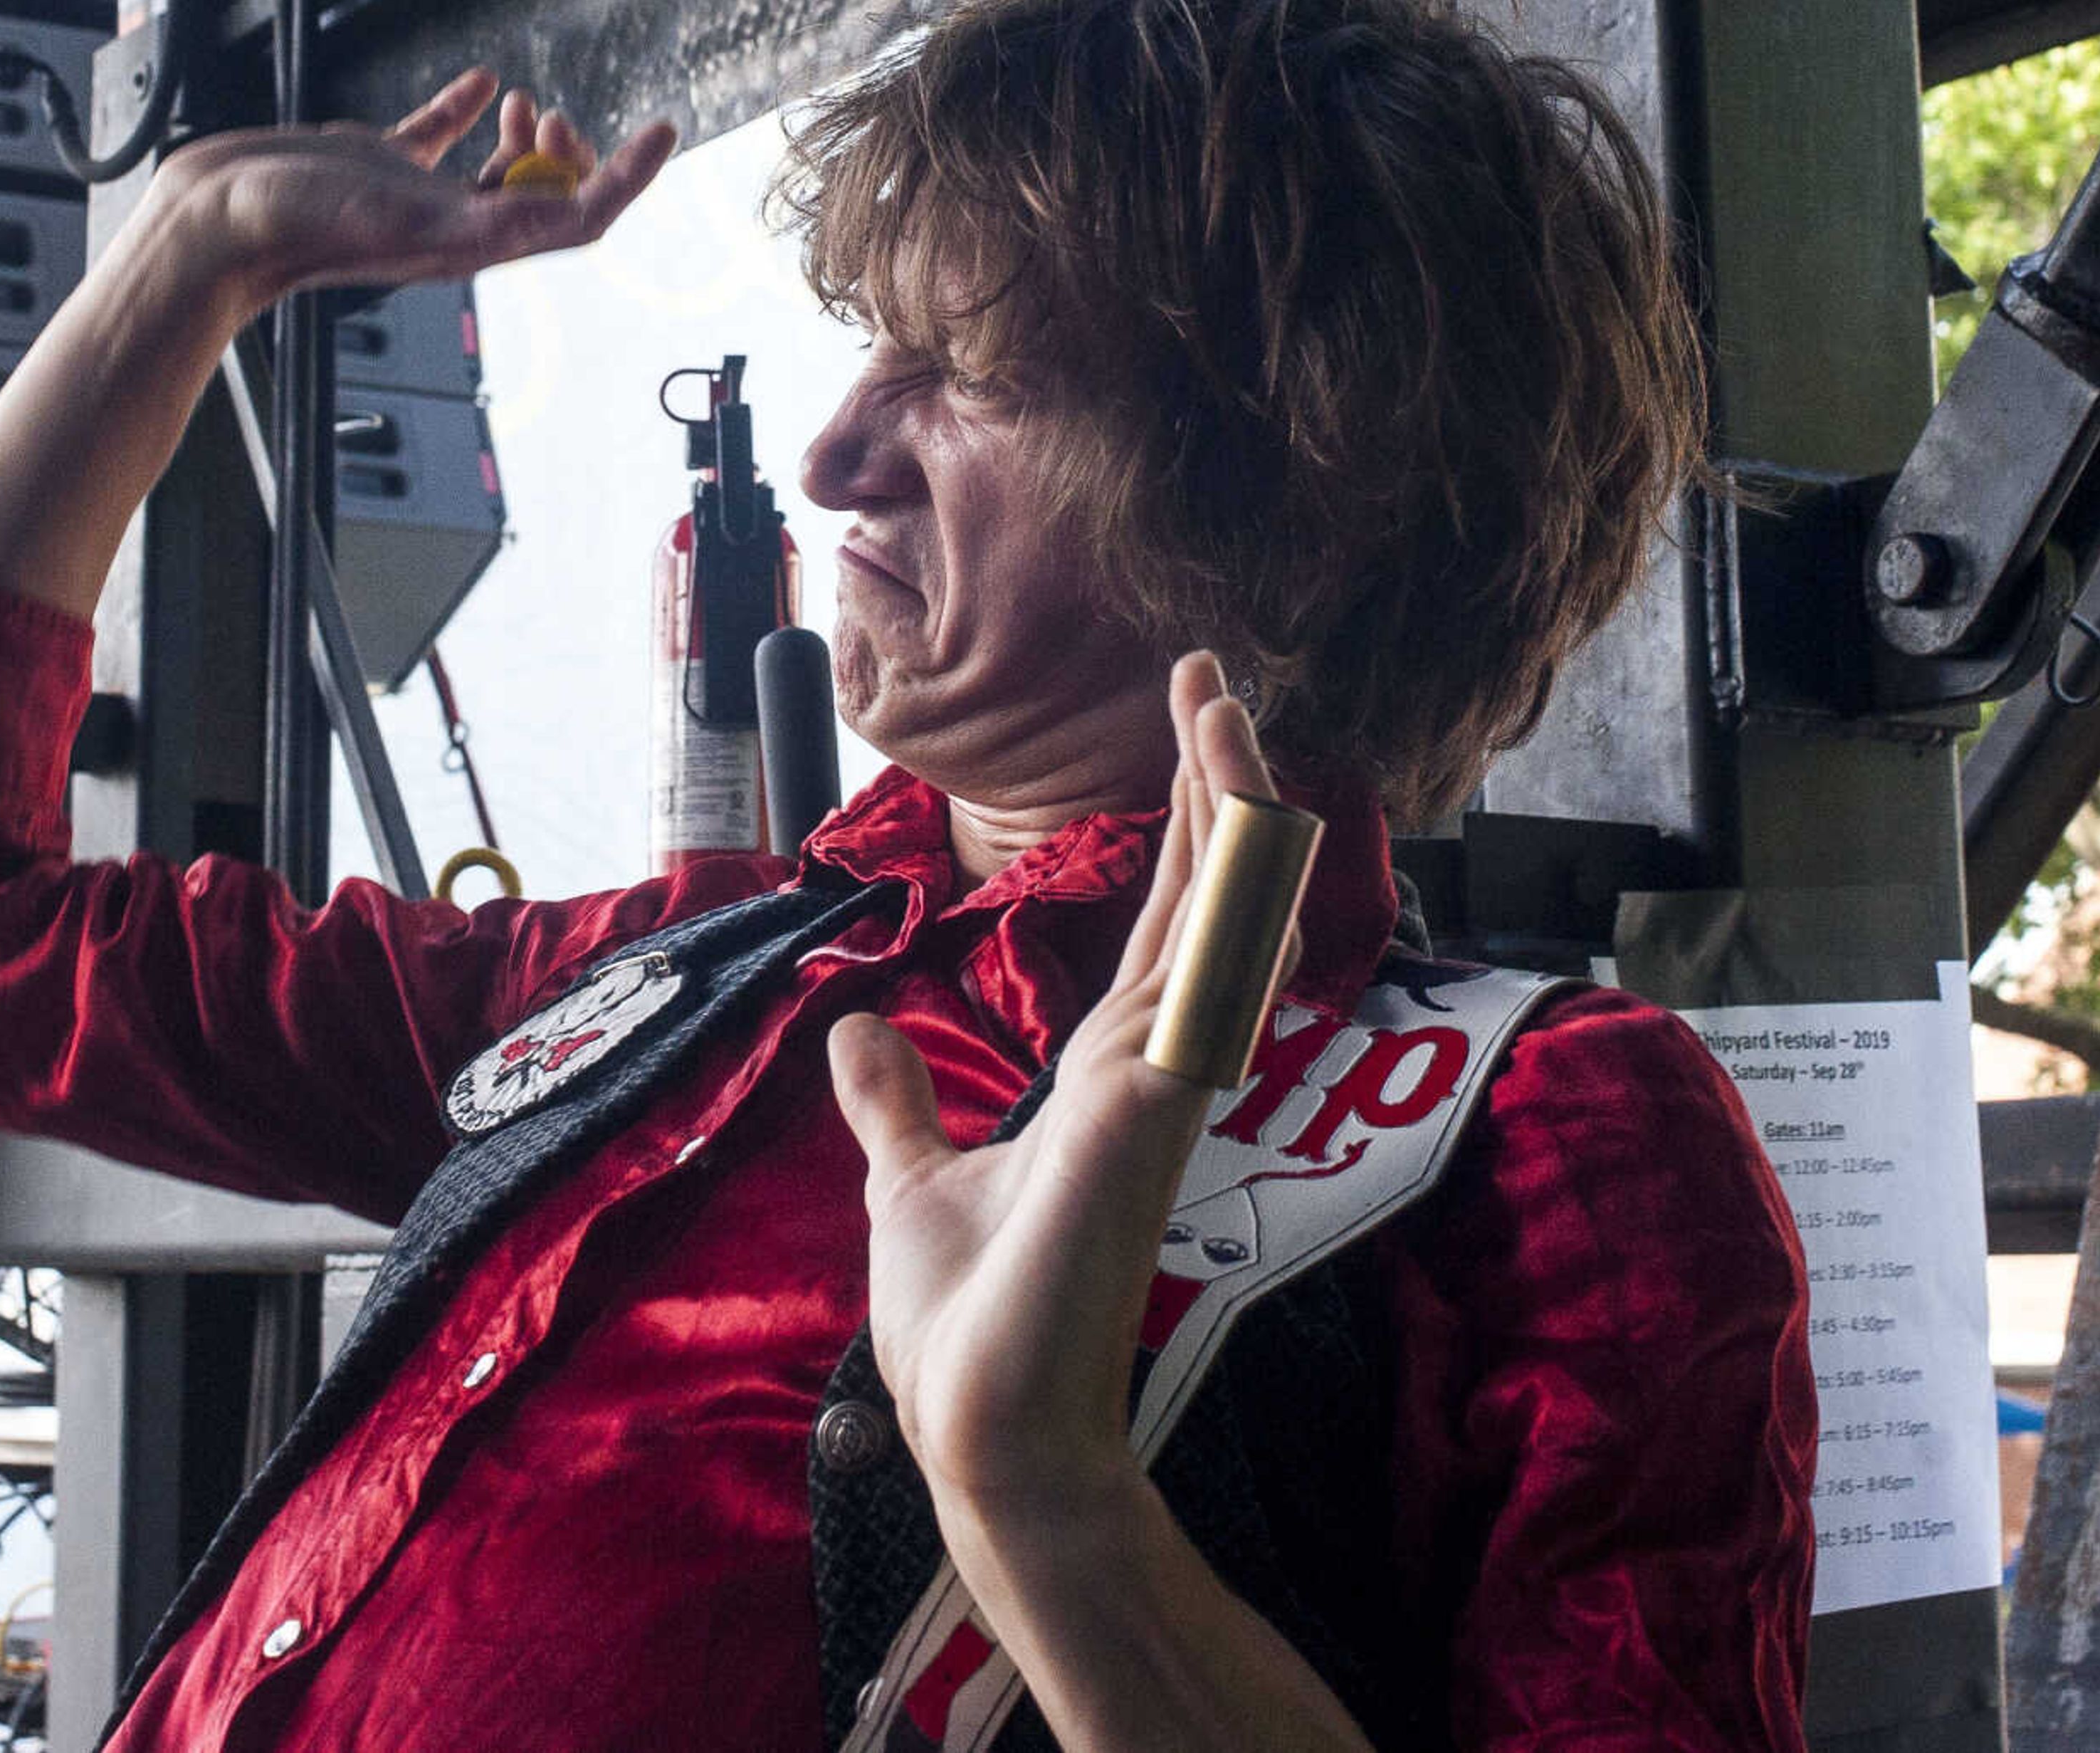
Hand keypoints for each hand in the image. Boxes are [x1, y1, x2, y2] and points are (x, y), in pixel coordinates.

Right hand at [146, 70, 675, 316]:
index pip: (578, 218)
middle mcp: (455, 223)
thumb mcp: (410, 222)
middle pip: (548, 195)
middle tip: (560, 112)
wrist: (219, 222)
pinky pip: (439, 134)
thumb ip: (492, 223)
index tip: (663, 132)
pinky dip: (467, 107)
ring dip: (529, 135)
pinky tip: (480, 82)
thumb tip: (570, 217)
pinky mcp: (379, 164)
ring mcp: (419, 195)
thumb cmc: (302, 230)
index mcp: (474, 243)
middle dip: (573, 152)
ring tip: (528, 101)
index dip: (629, 178)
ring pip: (502, 170)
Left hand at [829, 652, 1283, 1513]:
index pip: (1166, 921)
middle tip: (1211, 675)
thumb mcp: (914, 1178)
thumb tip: (861, 1032)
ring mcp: (1159, 1093)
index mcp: (1107, 1072)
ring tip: (1225, 715)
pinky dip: (1224, 909)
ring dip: (1228, 818)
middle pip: (1206, 899)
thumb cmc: (971, 1325)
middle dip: (1216, 785)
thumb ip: (900, 1101)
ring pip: (1218, 926)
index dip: (1183, 826)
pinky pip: (1200, 990)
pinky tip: (1238, 830)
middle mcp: (1149, 1069)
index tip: (1187, 726)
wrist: (980, 1426)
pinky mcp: (1143, 1121)